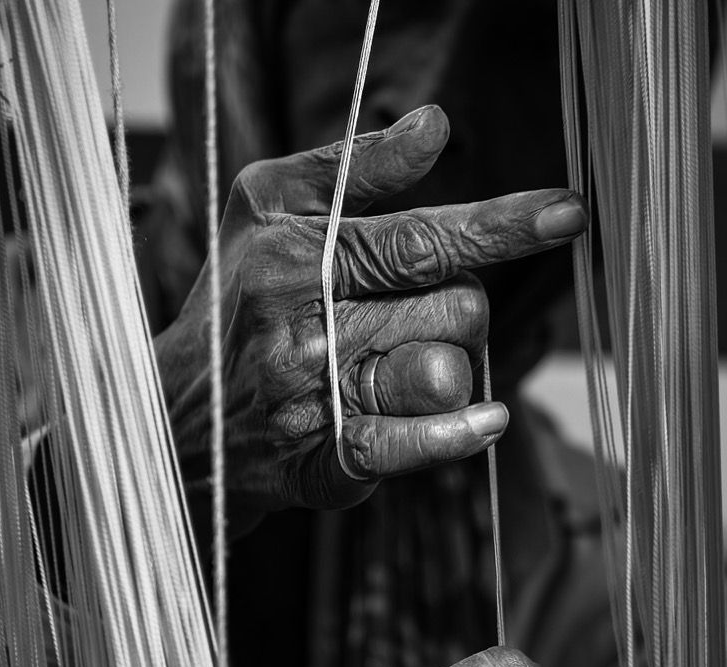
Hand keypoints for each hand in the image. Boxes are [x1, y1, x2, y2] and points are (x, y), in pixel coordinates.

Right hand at [154, 106, 587, 536]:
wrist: (173, 416)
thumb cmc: (232, 303)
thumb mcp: (265, 208)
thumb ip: (351, 165)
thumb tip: (434, 127)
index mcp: (296, 257)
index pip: (421, 239)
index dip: (501, 227)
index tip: (568, 214)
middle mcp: (304, 330)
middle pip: (456, 311)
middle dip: (465, 309)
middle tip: (424, 316)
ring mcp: (312, 403)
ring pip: (445, 376)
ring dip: (455, 368)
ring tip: (414, 366)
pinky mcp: (321, 464)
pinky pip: (408, 448)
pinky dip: (455, 435)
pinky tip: (485, 421)